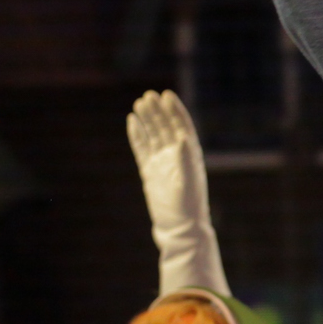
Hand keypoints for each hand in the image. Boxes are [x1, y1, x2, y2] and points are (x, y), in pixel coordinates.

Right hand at [128, 90, 230, 296]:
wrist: (178, 228)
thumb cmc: (189, 207)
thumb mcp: (189, 182)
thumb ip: (186, 159)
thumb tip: (183, 137)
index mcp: (191, 155)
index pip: (183, 127)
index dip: (175, 110)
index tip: (166, 95)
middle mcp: (177, 157)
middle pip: (166, 127)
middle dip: (158, 111)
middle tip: (148, 95)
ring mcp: (163, 163)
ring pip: (153, 136)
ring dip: (147, 120)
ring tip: (139, 103)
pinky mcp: (150, 172)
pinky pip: (142, 149)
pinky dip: (137, 136)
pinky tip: (132, 122)